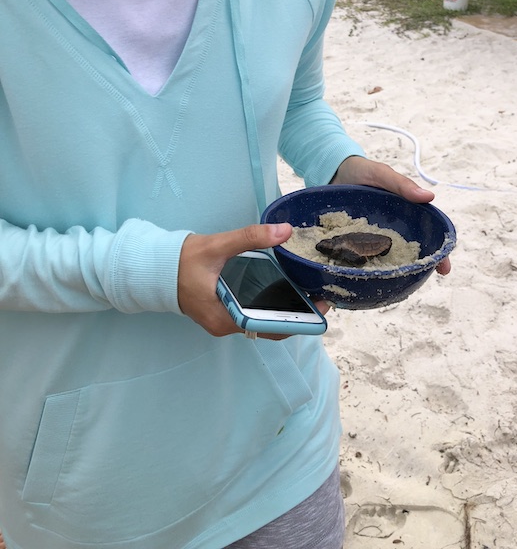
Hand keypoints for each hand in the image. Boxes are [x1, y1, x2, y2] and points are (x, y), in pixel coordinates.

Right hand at [178, 223, 328, 339]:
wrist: (153, 267)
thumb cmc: (182, 260)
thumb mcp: (218, 245)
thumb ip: (250, 237)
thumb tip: (284, 230)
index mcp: (224, 318)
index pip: (268, 327)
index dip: (298, 320)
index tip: (320, 306)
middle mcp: (225, 325)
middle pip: (269, 326)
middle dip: (298, 314)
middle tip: (322, 295)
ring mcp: (224, 320)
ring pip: (262, 321)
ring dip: (286, 310)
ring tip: (310, 291)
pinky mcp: (223, 312)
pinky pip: (253, 313)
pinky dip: (271, 305)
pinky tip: (286, 289)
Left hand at [330, 156, 450, 274]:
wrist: (332, 172)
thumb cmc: (362, 171)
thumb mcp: (381, 174)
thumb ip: (401, 184)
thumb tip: (429, 197)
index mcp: (406, 212)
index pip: (427, 233)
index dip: (437, 252)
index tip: (443, 268)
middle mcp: (392, 227)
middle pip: (409, 250)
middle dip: (418, 267)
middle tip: (422, 280)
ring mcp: (373, 235)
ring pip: (387, 256)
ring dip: (393, 270)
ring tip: (396, 284)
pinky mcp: (354, 239)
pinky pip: (362, 254)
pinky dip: (366, 265)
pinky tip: (365, 276)